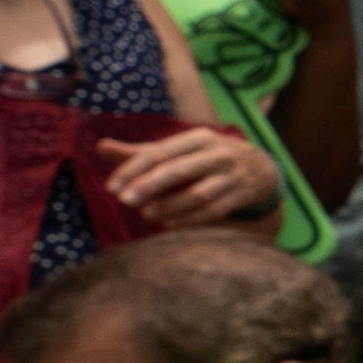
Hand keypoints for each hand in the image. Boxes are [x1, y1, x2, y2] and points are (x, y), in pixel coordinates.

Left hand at [100, 129, 276, 228]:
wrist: (261, 168)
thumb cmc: (207, 157)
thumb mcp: (180, 149)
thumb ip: (142, 152)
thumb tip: (100, 147)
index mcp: (198, 138)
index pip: (160, 153)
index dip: (133, 170)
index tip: (112, 188)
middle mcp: (217, 154)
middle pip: (179, 170)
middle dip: (149, 186)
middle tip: (124, 201)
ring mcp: (232, 176)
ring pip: (198, 194)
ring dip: (170, 206)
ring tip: (147, 215)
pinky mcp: (242, 195)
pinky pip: (214, 210)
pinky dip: (190, 219)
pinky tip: (169, 224)